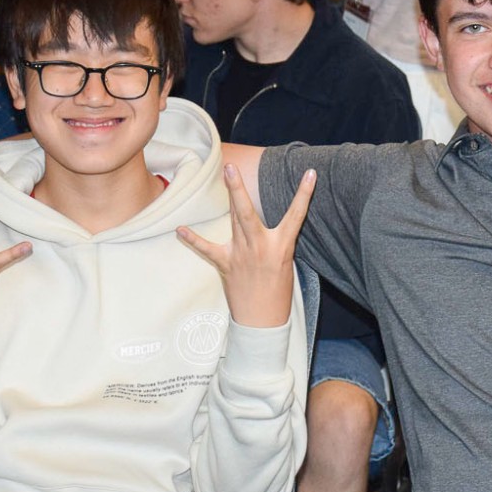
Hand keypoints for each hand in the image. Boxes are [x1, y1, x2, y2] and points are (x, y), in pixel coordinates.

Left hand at [178, 164, 314, 329]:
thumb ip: (272, 240)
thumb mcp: (284, 263)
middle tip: (230, 169)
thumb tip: (257, 222)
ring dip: (229, 198)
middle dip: (238, 189)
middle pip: (248, 212)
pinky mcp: (227, 265)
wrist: (263, 322)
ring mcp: (242, 255)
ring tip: (223, 176)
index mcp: (282, 247)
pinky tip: (181, 229)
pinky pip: (208, 249)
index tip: (310, 174)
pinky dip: (194, 239)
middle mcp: (261, 247)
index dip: (305, 194)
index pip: (296, 215)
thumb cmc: (277, 293)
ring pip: (234, 221)